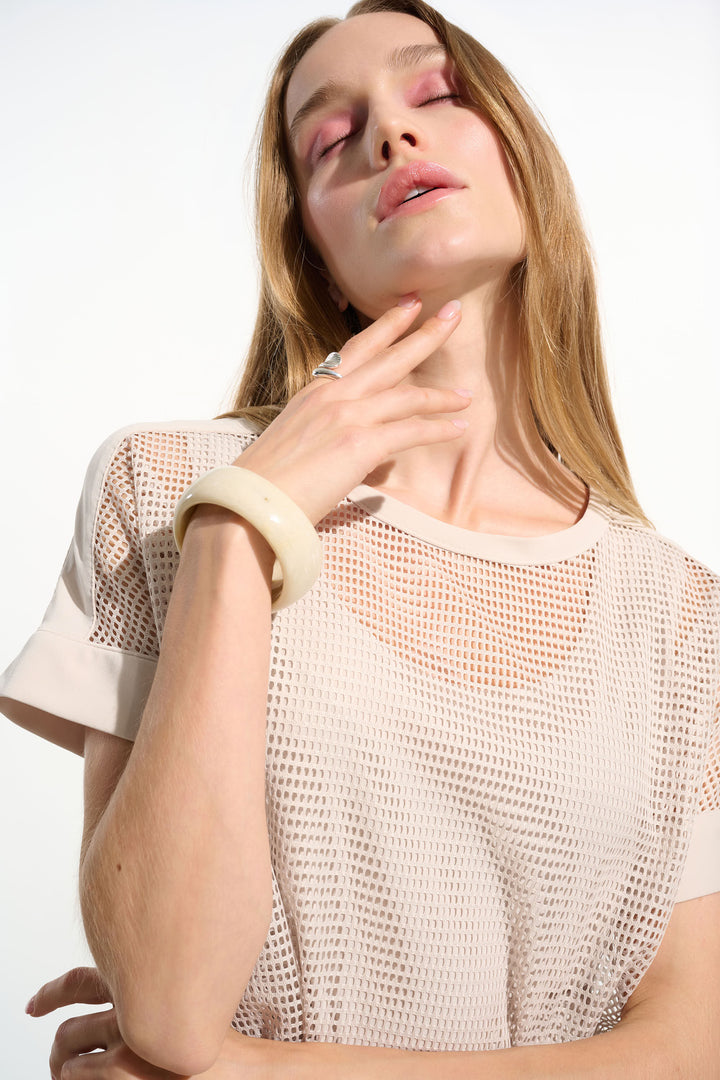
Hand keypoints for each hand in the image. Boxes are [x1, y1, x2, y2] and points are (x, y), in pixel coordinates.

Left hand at [28, 966, 304, 1079]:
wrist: (249, 1071)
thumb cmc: (222, 1048)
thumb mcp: (183, 1008)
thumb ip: (152, 998)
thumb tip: (110, 1015)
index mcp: (148, 978)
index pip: (82, 978)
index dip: (51, 993)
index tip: (35, 1005)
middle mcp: (133, 998)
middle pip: (70, 1022)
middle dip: (57, 1049)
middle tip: (59, 1065)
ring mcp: (127, 1032)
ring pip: (67, 1047)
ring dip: (63, 1069)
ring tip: (71, 1079)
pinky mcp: (123, 1066)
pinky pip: (77, 1075)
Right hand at [235, 297, 468, 524]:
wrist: (253, 503)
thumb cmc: (269, 482)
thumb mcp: (294, 439)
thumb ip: (323, 429)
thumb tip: (352, 443)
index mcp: (314, 391)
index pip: (357, 348)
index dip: (387, 325)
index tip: (410, 305)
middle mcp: (332, 394)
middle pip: (389, 356)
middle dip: (425, 332)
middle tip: (454, 312)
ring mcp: (346, 415)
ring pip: (406, 393)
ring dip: (441, 394)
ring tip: (466, 393)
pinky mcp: (360, 443)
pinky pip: (411, 430)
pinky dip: (437, 428)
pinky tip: (457, 426)